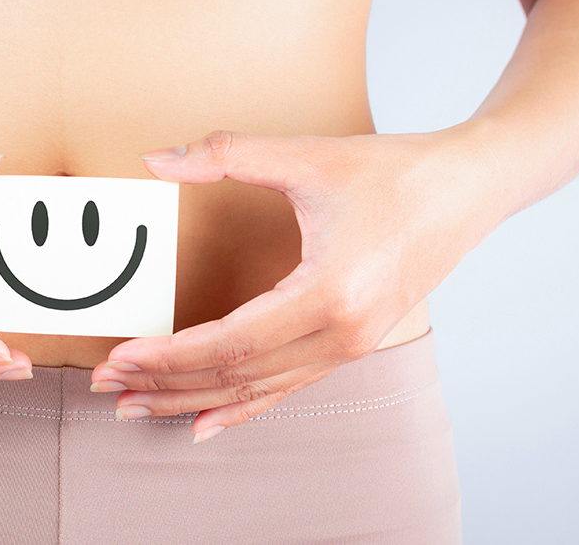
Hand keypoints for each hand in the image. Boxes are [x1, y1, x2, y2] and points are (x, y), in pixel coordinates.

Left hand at [90, 129, 502, 441]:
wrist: (470, 187)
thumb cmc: (395, 172)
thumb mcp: (307, 156)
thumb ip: (227, 154)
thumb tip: (155, 158)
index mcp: (327, 294)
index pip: (229, 342)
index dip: (169, 355)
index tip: (119, 357)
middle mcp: (340, 335)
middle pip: (235, 375)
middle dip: (165, 383)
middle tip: (108, 386)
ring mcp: (350, 347)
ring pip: (256, 390)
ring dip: (192, 399)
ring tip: (136, 406)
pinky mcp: (352, 344)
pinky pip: (286, 389)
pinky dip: (241, 409)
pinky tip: (205, 424)